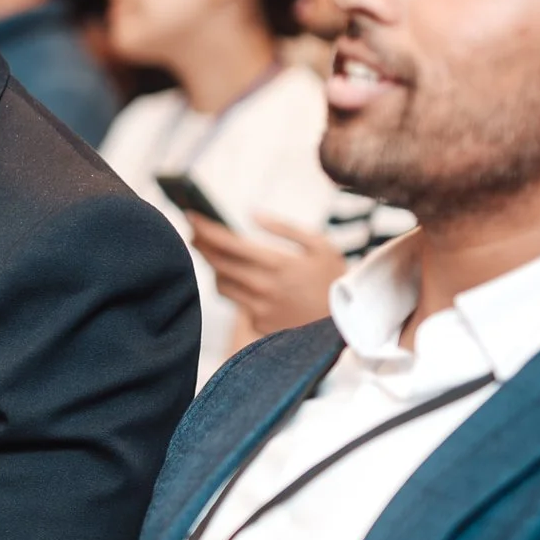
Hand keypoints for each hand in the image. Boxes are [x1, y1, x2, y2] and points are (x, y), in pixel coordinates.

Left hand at [190, 213, 343, 336]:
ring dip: (214, 267)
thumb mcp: (320, 245)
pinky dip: (235, 287)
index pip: (230, 244)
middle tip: (193, 231)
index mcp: (279, 265)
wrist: (349, 324)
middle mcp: (265, 289)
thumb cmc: (335, 278)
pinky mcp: (260, 325)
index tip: (190, 215)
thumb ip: (284, 228)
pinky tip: (236, 275)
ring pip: (221, 285)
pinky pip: (237, 302)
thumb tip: (252, 214)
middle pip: (218, 264)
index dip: (206, 228)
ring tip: (212, 252)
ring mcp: (261, 310)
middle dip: (201, 245)